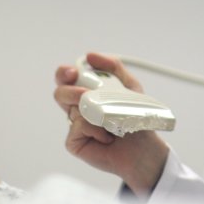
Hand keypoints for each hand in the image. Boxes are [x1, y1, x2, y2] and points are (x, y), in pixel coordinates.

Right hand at [54, 52, 168, 195]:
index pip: (67, 78)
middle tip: (84, 94)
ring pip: (72, 110)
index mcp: (86, 92)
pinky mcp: (74, 141)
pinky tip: (107, 137)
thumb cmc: (135, 117)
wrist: (143, 147)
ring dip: (94, 111)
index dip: (65, 73)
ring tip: (109, 119)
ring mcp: (74, 125)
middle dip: (70, 91)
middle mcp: (77, 108)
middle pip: (60, 92)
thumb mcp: (129, 86)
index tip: (73, 72)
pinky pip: (78, 127)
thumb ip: (113, 67)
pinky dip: (96, 129)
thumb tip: (90, 56)